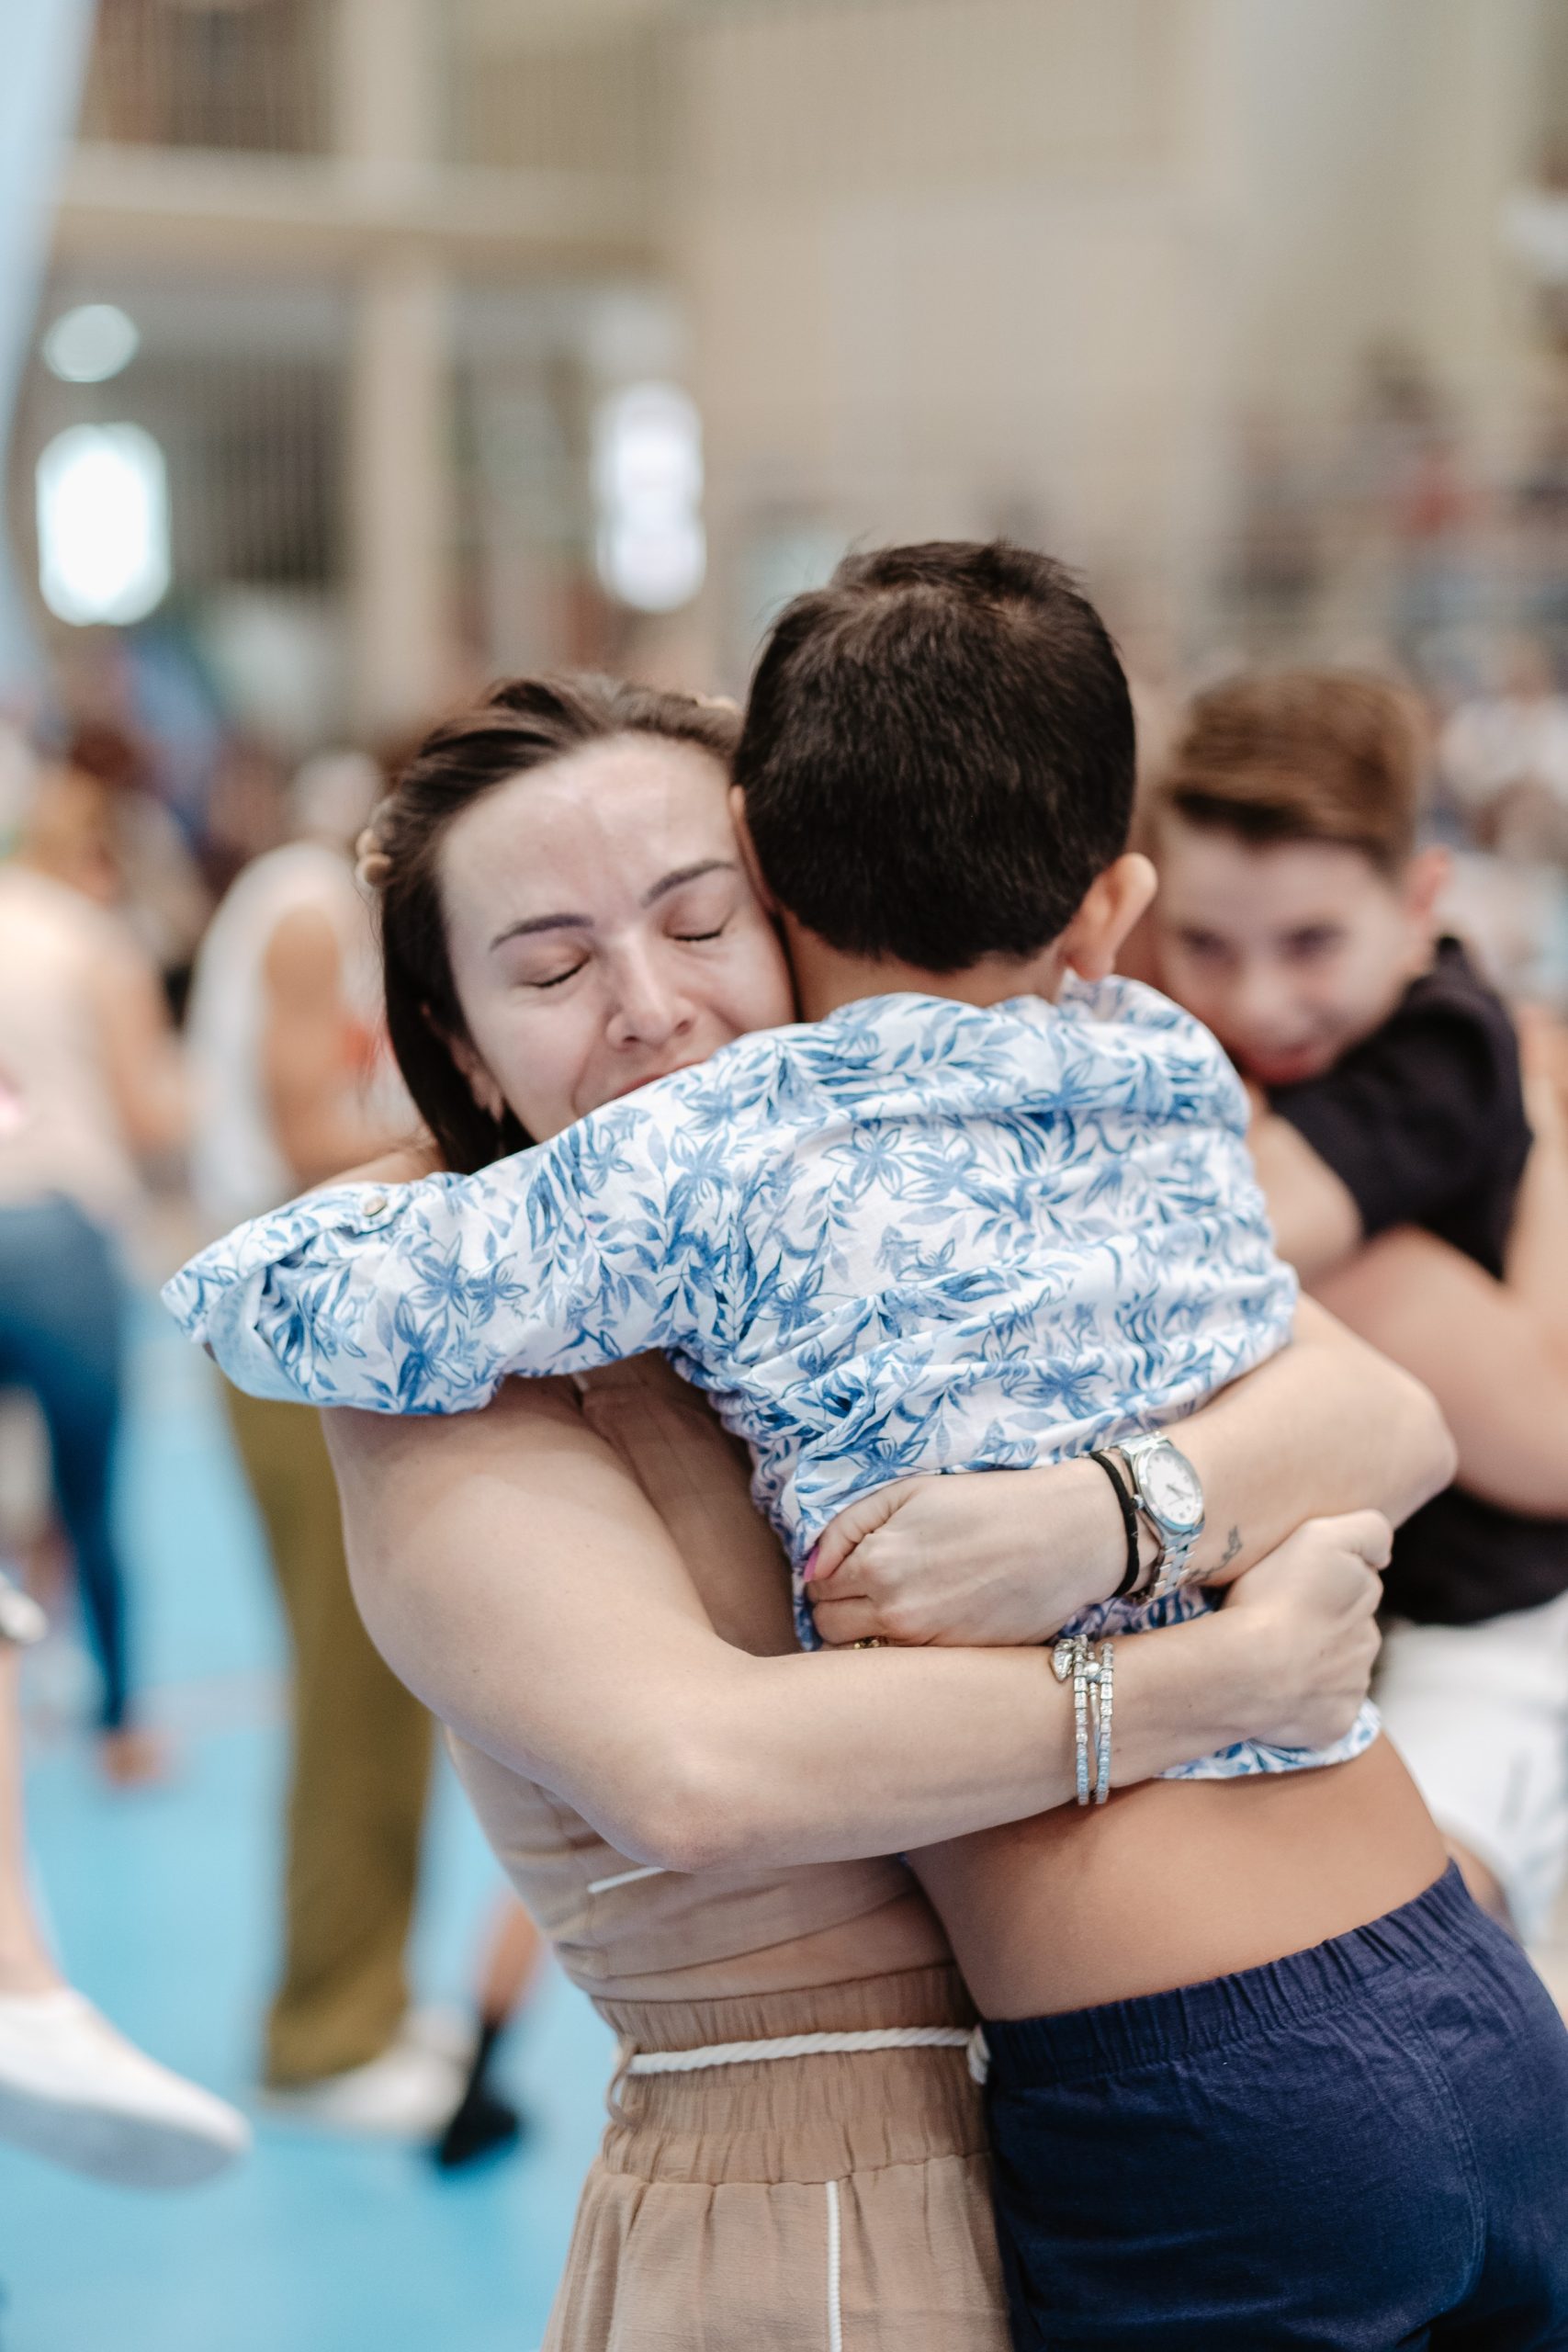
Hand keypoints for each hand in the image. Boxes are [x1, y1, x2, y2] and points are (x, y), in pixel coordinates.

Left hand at [807, 1463, 1117, 1647]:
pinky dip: (903, 1655)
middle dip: (837, 1613)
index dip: (828, 1580)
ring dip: (866, 1640)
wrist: (1066, 1535)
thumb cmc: (988, 1504)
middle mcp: (895, 1613)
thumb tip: (811, 1570)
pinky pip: (905, 1672)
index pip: (817, 1593)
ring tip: (896, 1611)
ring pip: (862, 1660)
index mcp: (877, 1564)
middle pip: (828, 1633)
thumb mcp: (910, 1492)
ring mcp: (927, 1646)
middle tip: (865, 1594)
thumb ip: (847, 1528)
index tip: (848, 1571)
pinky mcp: (956, 1664)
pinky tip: (927, 1627)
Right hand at [1220, 1510, 1388, 1749]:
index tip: (1294, 1586)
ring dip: (1314, 1664)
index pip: (1355, 1581)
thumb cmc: (1276, 1597)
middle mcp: (1368, 1640)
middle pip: (1348, 1628)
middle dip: (1323, 1625)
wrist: (1248, 1670)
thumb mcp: (1322, 1536)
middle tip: (1278, 1623)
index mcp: (1364, 1595)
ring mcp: (1353, 1685)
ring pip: (1337, 1670)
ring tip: (1269, 1659)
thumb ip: (1368, 1531)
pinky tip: (1276, 1692)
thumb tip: (1386, 1556)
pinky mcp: (1336, 1722)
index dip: (1324, 1581)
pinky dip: (1305, 1702)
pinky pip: (1324, 1709)